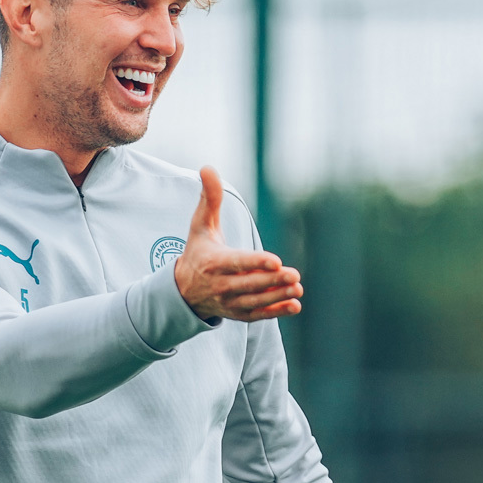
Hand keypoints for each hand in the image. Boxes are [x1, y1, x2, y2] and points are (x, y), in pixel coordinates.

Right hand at [174, 167, 302, 321]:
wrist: (184, 290)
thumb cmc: (198, 251)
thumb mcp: (200, 225)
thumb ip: (208, 198)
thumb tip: (207, 167)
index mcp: (213, 262)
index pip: (237, 262)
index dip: (256, 262)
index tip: (276, 260)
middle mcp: (221, 285)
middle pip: (249, 284)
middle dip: (272, 280)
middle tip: (295, 275)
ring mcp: (229, 302)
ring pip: (255, 301)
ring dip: (277, 297)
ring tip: (297, 288)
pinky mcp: (238, 314)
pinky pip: (257, 316)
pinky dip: (275, 312)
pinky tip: (295, 306)